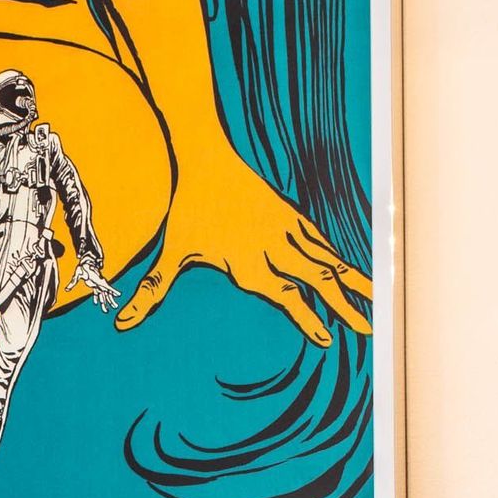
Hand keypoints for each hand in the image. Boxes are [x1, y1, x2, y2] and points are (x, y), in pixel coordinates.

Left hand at [73, 262, 120, 313]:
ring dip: (105, 302)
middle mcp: (100, 283)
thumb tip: (66, 290)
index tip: (118, 295)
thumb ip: (72, 283)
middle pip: (107, 293)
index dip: (113, 291)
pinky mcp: (95, 285)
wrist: (85, 263)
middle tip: (115, 307)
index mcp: (98, 281)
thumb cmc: (82, 268)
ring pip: (103, 295)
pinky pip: (98, 293)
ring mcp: (98, 285)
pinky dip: (97, 298)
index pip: (107, 287)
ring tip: (106, 310)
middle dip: (110, 300)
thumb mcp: (77, 275)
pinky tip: (96, 303)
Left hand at [114, 157, 371, 347]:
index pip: (286, 295)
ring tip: (375, 299)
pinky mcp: (292, 216)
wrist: (207, 159)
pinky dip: (338, 257)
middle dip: (343, 306)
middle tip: (367, 330)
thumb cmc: (189, 210)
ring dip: (351, 281)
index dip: (308, 318)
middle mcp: (275, 246)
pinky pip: (322, 241)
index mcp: (250, 260)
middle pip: (318, 280)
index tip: (328, 339)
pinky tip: (350, 270)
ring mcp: (288, 229)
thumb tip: (122, 323)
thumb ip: (153, 291)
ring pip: (327, 260)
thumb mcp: (172, 254)